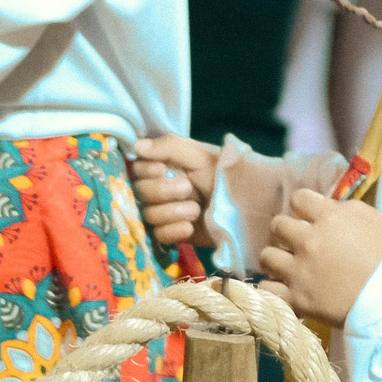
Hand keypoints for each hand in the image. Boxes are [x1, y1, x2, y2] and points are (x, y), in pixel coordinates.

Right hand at [127, 134, 219, 248]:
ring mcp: (164, 212)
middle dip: (163, 191)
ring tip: (196, 209)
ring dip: (173, 212)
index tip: (161, 169)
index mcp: (164, 166)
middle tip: (188, 188)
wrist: (244, 206)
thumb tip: (136, 146)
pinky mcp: (172, 233)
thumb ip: (168, 147)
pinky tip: (189, 227)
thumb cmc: (222, 175)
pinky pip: (158, 235)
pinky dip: (173, 231)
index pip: (137, 167)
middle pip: (140, 192)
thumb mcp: (198, 156)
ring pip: (148, 214)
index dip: (145, 170)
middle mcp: (159, 188)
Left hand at [258, 189, 381, 324]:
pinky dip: (273, 288)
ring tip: (287, 266)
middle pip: (277, 225)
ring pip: (266, 256)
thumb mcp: (375, 220)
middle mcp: (308, 240)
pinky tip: (282, 288)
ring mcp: (299, 270)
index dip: (302, 206)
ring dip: (276, 259)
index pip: (298, 198)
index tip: (308, 216)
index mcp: (328, 217)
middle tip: (296, 242)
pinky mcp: (296, 298)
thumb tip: (328, 209)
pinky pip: (267, 289)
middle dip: (286, 231)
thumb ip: (346, 210)